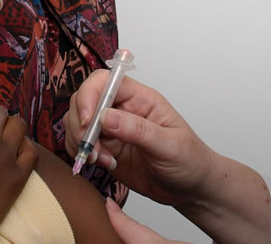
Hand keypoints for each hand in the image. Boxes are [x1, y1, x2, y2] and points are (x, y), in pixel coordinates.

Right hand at [68, 72, 270, 242]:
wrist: (191, 188)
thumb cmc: (190, 160)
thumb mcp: (170, 145)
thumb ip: (139, 130)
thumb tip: (107, 117)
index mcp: (141, 99)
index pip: (105, 81)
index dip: (90, 95)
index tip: (89, 120)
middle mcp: (123, 110)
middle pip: (85, 100)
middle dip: (81, 123)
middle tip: (92, 147)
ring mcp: (113, 129)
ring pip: (79, 122)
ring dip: (81, 141)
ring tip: (101, 160)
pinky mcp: (107, 149)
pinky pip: (81, 144)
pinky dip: (82, 154)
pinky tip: (103, 165)